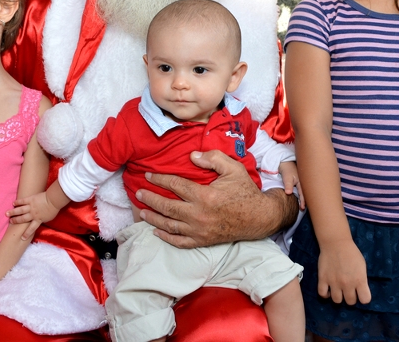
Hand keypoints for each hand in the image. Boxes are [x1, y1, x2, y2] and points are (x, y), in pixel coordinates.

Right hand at [8, 192, 58, 239]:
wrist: (54, 200)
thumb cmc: (53, 209)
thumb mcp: (48, 218)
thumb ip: (42, 219)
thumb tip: (40, 220)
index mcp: (38, 220)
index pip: (31, 229)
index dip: (26, 234)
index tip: (22, 238)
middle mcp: (33, 214)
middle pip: (22, 219)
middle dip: (16, 221)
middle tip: (10, 221)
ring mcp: (31, 207)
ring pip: (20, 210)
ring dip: (13, 212)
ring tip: (7, 213)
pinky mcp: (30, 199)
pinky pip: (23, 201)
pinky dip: (18, 202)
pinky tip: (13, 203)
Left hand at [137, 150, 297, 247]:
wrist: (259, 217)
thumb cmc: (245, 191)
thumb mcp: (233, 168)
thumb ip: (213, 158)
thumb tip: (192, 156)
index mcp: (204, 196)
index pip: (175, 185)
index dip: (160, 179)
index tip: (149, 176)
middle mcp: (198, 215)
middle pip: (167, 206)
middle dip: (150, 199)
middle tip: (139, 193)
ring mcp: (199, 230)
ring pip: (169, 225)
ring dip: (153, 218)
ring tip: (141, 211)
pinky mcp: (202, 241)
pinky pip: (180, 242)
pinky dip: (166, 237)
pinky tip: (156, 231)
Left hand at [278, 160, 304, 209]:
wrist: (284, 161)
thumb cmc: (286, 169)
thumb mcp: (287, 177)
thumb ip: (288, 185)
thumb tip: (289, 193)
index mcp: (301, 182)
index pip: (303, 194)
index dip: (303, 201)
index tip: (302, 208)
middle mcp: (302, 183)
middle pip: (305, 193)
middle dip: (305, 200)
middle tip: (303, 209)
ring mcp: (300, 182)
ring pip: (303, 191)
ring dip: (303, 197)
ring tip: (302, 205)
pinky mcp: (297, 181)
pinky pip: (300, 189)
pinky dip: (301, 193)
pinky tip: (299, 197)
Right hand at [317, 239, 371, 305]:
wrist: (336, 243)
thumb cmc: (351, 253)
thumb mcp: (362, 266)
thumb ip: (362, 280)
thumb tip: (360, 290)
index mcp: (359, 280)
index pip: (365, 300)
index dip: (363, 298)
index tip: (361, 293)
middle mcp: (347, 284)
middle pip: (350, 302)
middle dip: (351, 298)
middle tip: (349, 291)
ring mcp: (334, 282)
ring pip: (337, 301)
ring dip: (339, 297)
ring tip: (338, 291)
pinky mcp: (323, 279)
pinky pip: (322, 294)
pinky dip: (325, 294)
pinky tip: (328, 290)